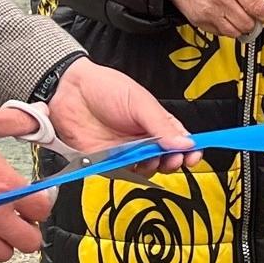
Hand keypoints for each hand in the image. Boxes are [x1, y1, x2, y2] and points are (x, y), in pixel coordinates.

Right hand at [0, 107, 50, 262]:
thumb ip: (16, 121)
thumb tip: (39, 115)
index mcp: (6, 187)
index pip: (42, 209)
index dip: (41, 203)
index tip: (34, 198)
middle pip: (29, 242)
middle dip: (28, 229)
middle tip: (18, 217)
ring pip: (2, 254)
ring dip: (1, 241)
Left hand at [46, 59, 202, 173]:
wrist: (70, 91)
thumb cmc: (106, 88)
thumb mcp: (140, 102)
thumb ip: (162, 125)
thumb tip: (186, 143)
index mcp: (155, 122)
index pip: (179, 140)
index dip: (189, 150)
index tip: (193, 156)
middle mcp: (143, 139)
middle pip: (166, 159)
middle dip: (173, 161)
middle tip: (172, 159)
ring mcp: (126, 152)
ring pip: (146, 169)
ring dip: (151, 167)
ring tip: (149, 157)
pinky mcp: (108, 162)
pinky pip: (123, 173)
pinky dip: (129, 172)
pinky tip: (129, 162)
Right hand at [169, 0, 263, 38]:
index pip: (257, 6)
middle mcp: (221, 0)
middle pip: (247, 22)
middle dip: (254, 21)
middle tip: (254, 17)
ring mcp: (210, 12)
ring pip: (234, 32)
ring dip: (241, 28)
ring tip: (241, 19)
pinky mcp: (199, 20)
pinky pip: (219, 33)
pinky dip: (226, 30)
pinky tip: (226, 19)